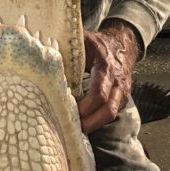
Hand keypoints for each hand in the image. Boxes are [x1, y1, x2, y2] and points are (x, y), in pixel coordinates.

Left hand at [77, 19, 140, 133]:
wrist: (122, 45)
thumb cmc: (97, 44)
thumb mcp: (83, 41)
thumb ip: (68, 51)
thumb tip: (46, 63)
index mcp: (106, 67)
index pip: (98, 94)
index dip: (84, 107)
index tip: (67, 111)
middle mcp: (118, 82)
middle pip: (108, 111)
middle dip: (90, 123)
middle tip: (71, 128)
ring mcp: (123, 92)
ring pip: (112, 115)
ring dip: (94, 124)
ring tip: (75, 129)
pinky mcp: (122, 99)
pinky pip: (111, 114)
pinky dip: (98, 120)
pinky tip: (83, 121)